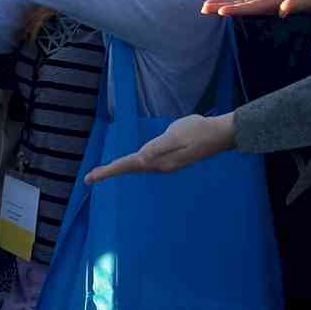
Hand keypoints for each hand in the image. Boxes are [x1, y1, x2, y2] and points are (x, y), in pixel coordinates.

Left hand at [83, 113, 236, 183]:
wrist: (220, 135)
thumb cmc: (198, 131)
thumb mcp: (176, 134)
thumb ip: (158, 146)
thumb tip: (141, 157)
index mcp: (159, 160)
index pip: (128, 166)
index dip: (108, 171)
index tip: (90, 178)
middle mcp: (161, 166)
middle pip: (130, 169)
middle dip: (110, 172)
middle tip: (90, 178)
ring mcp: (167, 165)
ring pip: (137, 168)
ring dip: (120, 169)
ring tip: (103, 172)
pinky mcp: (171, 160)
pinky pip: (146, 164)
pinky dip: (132, 165)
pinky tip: (131, 163)